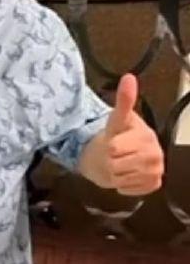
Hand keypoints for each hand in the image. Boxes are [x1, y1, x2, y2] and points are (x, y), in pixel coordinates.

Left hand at [104, 74, 163, 195]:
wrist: (119, 154)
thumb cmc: (116, 135)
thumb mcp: (116, 119)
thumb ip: (124, 100)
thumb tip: (129, 77)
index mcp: (146, 135)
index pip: (114, 147)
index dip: (108, 146)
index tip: (113, 142)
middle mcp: (155, 152)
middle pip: (116, 165)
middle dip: (110, 161)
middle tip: (113, 154)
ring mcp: (157, 169)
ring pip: (123, 178)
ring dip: (115, 173)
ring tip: (119, 162)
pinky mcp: (155, 183)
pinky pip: (132, 188)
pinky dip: (124, 184)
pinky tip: (125, 173)